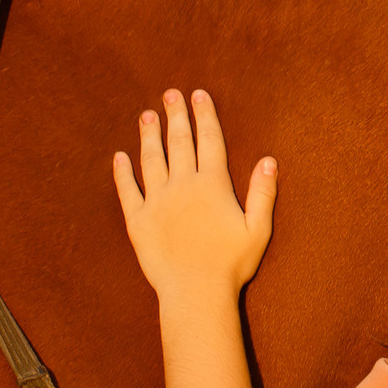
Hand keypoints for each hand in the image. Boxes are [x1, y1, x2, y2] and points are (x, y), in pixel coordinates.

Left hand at [115, 89, 275, 309]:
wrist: (195, 293)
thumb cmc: (231, 264)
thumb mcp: (258, 229)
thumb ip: (263, 193)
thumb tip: (269, 160)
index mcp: (212, 186)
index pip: (209, 141)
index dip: (205, 116)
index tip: (198, 95)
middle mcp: (182, 187)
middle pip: (179, 143)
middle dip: (176, 116)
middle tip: (170, 94)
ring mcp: (157, 202)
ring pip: (151, 160)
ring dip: (149, 136)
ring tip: (146, 116)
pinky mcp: (138, 221)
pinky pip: (127, 191)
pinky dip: (122, 173)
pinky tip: (119, 157)